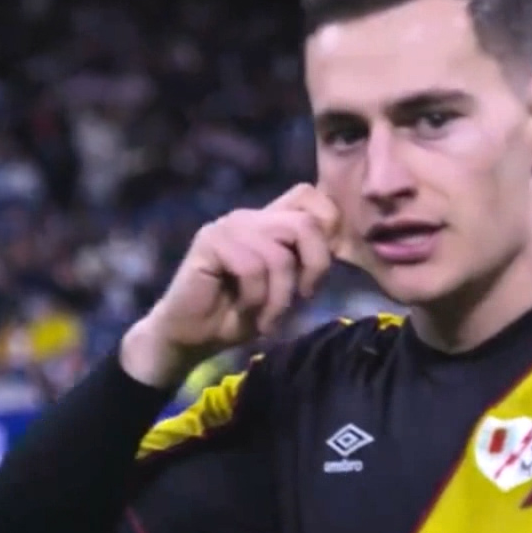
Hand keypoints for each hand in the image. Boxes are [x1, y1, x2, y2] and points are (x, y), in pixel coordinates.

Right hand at [121, 183, 345, 387]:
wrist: (190, 337)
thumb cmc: (239, 314)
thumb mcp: (286, 288)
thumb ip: (307, 263)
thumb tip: (341, 245)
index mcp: (269, 221)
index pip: (310, 195)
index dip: (329, 225)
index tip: (321, 267)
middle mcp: (250, 217)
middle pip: (306, 223)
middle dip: (315, 266)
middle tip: (304, 297)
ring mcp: (228, 227)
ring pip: (280, 253)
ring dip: (281, 296)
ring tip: (268, 317)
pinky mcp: (209, 242)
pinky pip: (252, 267)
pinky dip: (257, 299)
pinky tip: (246, 312)